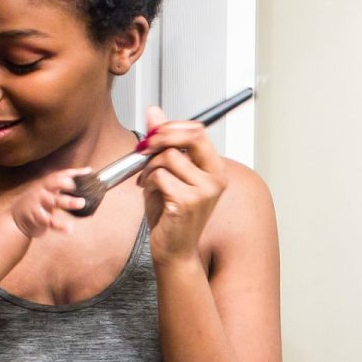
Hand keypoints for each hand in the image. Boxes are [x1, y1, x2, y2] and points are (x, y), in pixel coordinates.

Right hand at [12, 167, 90, 236]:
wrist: (15, 220)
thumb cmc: (37, 204)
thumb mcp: (47, 193)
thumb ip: (62, 188)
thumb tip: (85, 175)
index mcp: (46, 185)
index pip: (59, 175)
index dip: (73, 173)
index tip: (88, 172)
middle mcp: (42, 192)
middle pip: (53, 184)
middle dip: (65, 183)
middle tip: (78, 185)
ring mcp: (38, 204)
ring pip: (53, 201)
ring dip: (68, 201)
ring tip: (81, 203)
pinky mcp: (38, 219)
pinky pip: (50, 221)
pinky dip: (60, 225)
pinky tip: (69, 229)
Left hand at [136, 105, 227, 265]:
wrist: (173, 249)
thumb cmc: (170, 214)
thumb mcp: (167, 172)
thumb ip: (163, 142)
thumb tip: (154, 112)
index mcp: (215, 169)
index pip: (198, 130)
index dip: (172, 126)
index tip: (154, 133)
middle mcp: (215, 178)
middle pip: (191, 136)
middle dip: (162, 136)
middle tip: (145, 146)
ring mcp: (204, 191)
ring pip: (169, 157)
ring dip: (150, 167)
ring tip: (148, 182)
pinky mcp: (188, 202)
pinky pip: (160, 176)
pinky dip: (148, 183)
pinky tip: (152, 194)